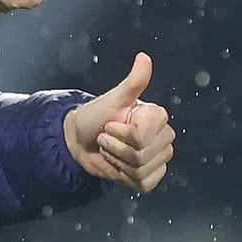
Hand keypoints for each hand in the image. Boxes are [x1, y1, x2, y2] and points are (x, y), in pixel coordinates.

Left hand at [63, 52, 174, 192]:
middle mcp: (162, 137)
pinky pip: (144, 183)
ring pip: (141, 170)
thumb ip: (133, 81)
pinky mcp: (150, 177)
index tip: (111, 124)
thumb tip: (144, 57)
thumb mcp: (113, 98)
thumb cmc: (95, 117)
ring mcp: (158, 158)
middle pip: (142, 155)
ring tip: (110, 149)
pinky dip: (124, 176)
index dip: (121, 134)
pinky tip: (118, 164)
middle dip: (116, 148)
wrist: (80, 140)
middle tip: (108, 137)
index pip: (143, 136)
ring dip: (117, 160)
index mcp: (157, 117)